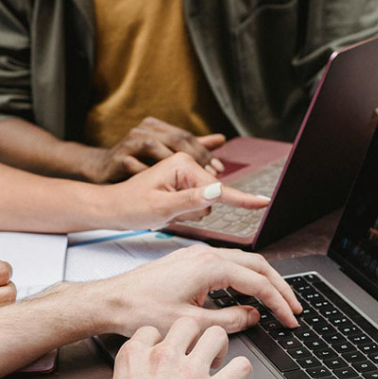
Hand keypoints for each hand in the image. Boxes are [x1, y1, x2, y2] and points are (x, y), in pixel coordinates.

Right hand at [87, 117, 225, 182]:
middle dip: (195, 158)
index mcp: (157, 128)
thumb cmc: (137, 166)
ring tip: (188, 185)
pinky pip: (135, 165)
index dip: (204, 153)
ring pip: (155, 149)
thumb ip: (193, 147)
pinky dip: (148, 176)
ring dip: (172, 168)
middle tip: (209, 178)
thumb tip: (220, 139)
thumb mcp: (167, 155)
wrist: (101, 172)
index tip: (219, 169)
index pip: (186, 137)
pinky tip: (160, 190)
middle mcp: (144, 131)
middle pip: (175, 140)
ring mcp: (130, 143)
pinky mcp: (118, 158)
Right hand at [87, 320, 251, 378]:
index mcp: (135, 357)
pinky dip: (242, 371)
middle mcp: (163, 358)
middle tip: (197, 351)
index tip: (168, 351)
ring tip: (218, 360)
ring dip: (219, 346)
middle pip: (187, 324)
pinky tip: (238, 378)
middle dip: (194, 335)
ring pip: (216, 335)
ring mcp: (190, 373)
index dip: (162, 340)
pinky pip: (240, 367)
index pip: (152, 330)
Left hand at [91, 244, 300, 332]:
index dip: (279, 303)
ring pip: (242, 262)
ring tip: (277, 300)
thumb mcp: (190, 323)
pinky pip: (226, 264)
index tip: (292, 319)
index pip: (258, 282)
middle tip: (295, 308)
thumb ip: (228, 320)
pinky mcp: (187, 261)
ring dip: (262, 280)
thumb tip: (253, 316)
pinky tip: (245, 293)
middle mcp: (205, 254)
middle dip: (279, 287)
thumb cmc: (141, 310)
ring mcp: (195, 255)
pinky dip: (243, 277)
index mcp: (209, 266)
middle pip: (257, 265)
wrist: (111, 301)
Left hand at [103, 152, 269, 229]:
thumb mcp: (161, 207)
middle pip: (211, 198)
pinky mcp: (183, 186)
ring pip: (204, 205)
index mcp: (183, 164)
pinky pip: (196, 206)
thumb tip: (218, 191)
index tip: (264, 203)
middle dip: (193, 211)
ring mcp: (185, 175)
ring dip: (186, 214)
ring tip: (162, 211)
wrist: (113, 208)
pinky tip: (165, 209)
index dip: (241, 199)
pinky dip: (183, 213)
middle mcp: (187, 165)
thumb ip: (191, 200)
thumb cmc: (131, 207)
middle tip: (165, 211)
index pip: (218, 188)